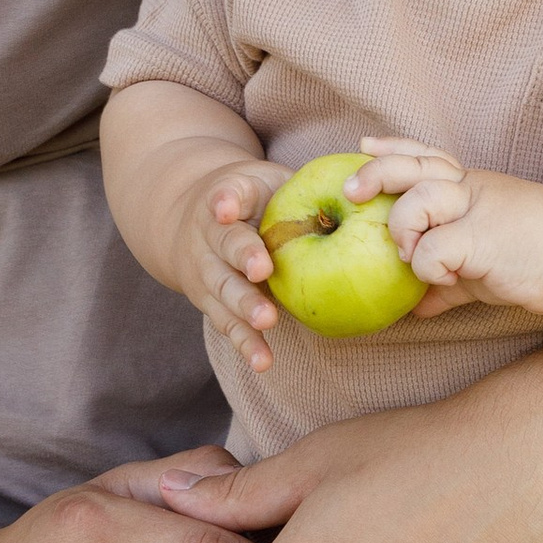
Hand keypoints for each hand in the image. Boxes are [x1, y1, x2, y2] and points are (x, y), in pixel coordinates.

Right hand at [180, 166, 282, 373]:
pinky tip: (263, 361)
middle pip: (224, 246)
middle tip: (262, 272)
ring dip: (242, 306)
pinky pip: (228, 323)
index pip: (226, 195)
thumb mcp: (265, 181)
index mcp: (224, 197)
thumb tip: (357, 188)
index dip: (226, 202)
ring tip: (264, 321)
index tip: (226, 209)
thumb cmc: (249, 199)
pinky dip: (245, 343)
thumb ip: (295, 185)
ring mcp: (206, 270)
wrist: (185, 222)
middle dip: (242, 259)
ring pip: (222, 289)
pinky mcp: (211, 302)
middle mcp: (208, 235)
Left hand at [350, 138, 542, 314]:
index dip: (392, 148)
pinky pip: (432, 251)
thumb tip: (418, 308)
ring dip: (402, 228)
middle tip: (352, 193)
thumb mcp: (481, 261)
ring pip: (416, 201)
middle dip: (375, 173)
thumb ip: (448, 279)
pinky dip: (427, 269)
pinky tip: (443, 279)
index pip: (424, 154)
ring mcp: (473, 210)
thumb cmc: (530, 254)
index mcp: (468, 184)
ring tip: (410, 253)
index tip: (364, 144)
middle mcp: (467, 188)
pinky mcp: (479, 239)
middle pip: (412, 167)